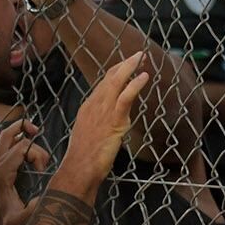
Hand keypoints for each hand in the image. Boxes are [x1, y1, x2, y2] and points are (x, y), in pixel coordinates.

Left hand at [0, 119, 51, 224]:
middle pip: (8, 134)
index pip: (20, 147)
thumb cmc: (10, 221)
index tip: (44, 169)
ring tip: (38, 151)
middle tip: (39, 134)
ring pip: (7, 135)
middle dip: (26, 131)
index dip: (37, 154)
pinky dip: (19, 139)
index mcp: (1, 174)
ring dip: (24, 135)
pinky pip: (6, 142)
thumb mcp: (22, 220)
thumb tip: (43, 198)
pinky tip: (30, 149)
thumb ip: (33, 210)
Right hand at [61, 53, 149, 178]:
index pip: (103, 83)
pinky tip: (144, 76)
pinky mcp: (113, 121)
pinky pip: (125, 98)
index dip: (116, 71)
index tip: (127, 65)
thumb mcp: (90, 136)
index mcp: (88, 107)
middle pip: (109, 78)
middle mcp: (94, 105)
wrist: (79, 169)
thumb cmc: (84, 158)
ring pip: (116, 82)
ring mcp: (103, 112)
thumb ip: (100, 125)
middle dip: (124, 64)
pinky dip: (135, 85)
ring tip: (142, 57)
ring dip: (130, 67)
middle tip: (138, 55)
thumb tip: (110, 124)